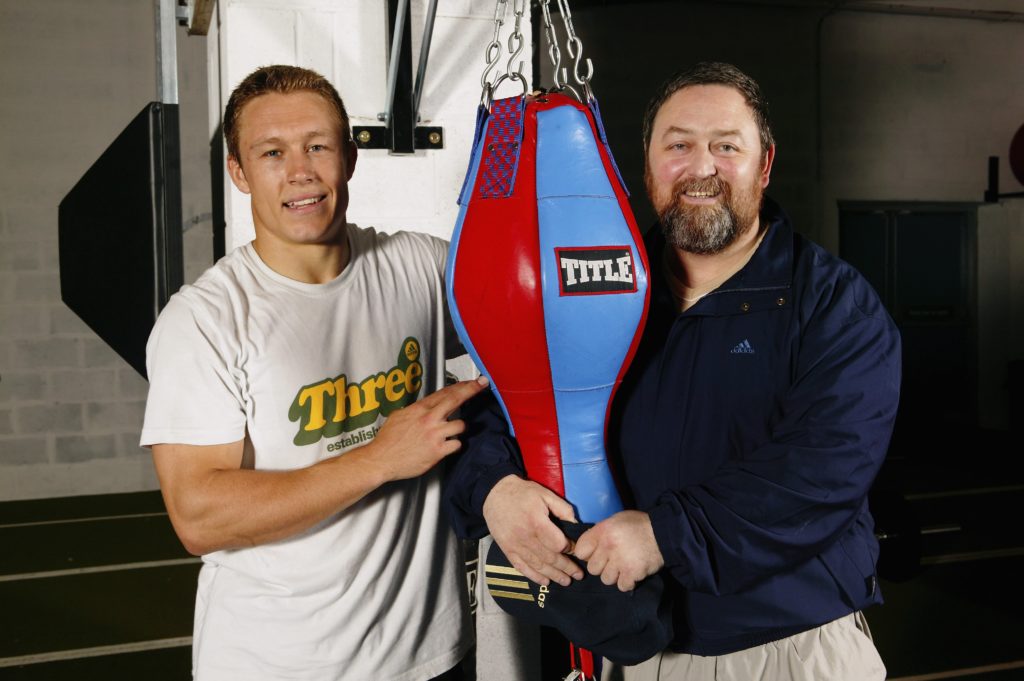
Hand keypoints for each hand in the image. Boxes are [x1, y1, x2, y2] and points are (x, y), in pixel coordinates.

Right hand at [366, 377, 488, 480]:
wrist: (381, 459)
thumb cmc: (388, 441)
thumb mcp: (398, 416)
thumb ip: (415, 410)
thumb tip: (424, 408)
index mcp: (420, 409)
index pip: (445, 392)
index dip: (461, 385)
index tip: (472, 382)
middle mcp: (429, 419)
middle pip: (456, 399)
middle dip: (471, 390)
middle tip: (482, 384)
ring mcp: (434, 434)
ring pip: (461, 425)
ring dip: (459, 428)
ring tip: (452, 431)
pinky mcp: (438, 451)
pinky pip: (456, 444)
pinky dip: (454, 445)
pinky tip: (448, 445)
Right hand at [483, 475, 583, 586]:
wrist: (495, 494)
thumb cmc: (523, 493)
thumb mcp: (545, 494)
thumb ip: (563, 508)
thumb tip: (576, 524)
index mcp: (537, 522)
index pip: (558, 544)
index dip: (570, 549)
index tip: (578, 551)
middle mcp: (526, 537)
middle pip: (550, 558)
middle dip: (566, 568)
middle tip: (578, 575)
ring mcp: (515, 546)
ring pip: (537, 565)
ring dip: (554, 575)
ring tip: (566, 581)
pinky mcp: (508, 550)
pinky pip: (522, 567)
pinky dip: (534, 576)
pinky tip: (545, 582)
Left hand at [574, 510, 664, 591]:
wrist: (664, 532)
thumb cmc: (638, 525)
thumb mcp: (615, 520)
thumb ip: (600, 532)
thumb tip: (589, 545)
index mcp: (602, 531)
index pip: (580, 551)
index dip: (588, 554)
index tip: (597, 553)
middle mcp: (608, 546)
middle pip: (592, 568)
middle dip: (602, 566)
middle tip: (613, 560)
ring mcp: (620, 561)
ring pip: (606, 579)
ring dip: (615, 575)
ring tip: (624, 566)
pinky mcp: (633, 573)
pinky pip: (622, 586)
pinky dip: (627, 582)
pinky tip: (633, 573)